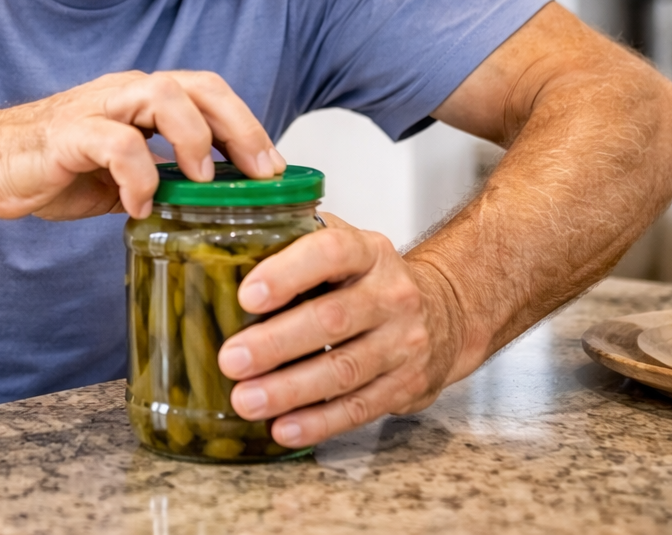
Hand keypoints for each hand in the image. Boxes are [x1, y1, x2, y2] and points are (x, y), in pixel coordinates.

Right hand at [0, 70, 285, 220]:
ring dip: (194, 138)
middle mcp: (125, 94)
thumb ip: (165, 181)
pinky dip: (138, 175)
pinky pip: (115, 143)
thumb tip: (216, 207)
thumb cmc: (52, 167)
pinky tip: (139, 206)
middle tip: (263, 173)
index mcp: (143, 101)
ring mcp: (97, 109)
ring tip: (204, 182)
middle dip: (241, 127)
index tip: (277, 172)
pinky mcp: (67, 135)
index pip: (211, 95)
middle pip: (200, 86)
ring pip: (163, 95)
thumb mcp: (123, 177)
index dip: (250, 127)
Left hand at [216, 214, 464, 446]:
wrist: (445, 311)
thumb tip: (226, 255)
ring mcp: (403, 342)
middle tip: (232, 359)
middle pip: (332, 318)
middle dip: (276, 343)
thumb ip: (297, 245)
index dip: (287, 273)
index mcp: (369, 252)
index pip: (331, 253)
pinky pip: (359, 407)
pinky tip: (284, 427)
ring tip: (247, 400)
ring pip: (344, 369)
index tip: (247, 295)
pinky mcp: (406, 385)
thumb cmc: (371, 280)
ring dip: (290, 389)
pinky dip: (319, 421)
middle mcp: (392, 294)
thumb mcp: (346, 247)